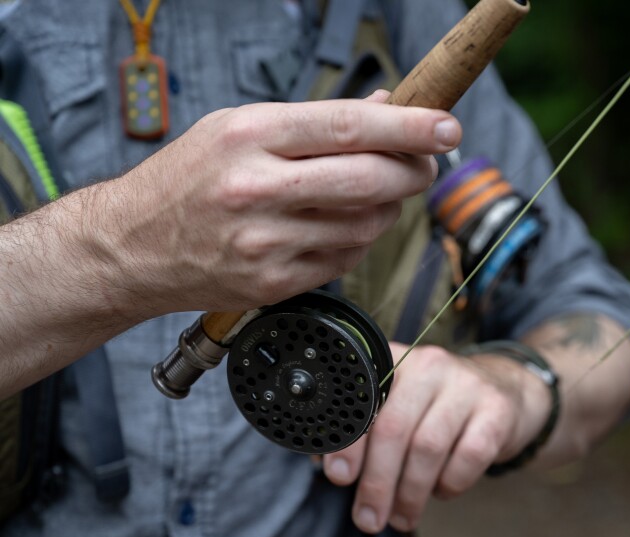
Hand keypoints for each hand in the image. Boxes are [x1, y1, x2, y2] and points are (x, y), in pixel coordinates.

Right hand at [80, 90, 460, 318]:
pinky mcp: (274, 282)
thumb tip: (385, 107)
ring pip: (367, 224)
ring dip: (389, 207)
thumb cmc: (184, 182)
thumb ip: (312, 122)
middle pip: (370, 179)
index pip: (349, 126)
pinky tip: (343, 225)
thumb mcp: (233, 129)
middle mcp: (257, 189)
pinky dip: (359, 239)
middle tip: (425, 163)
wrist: (130, 249)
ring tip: (376, 193)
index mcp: (248, 137)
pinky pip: (346, 259)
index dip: (409, 126)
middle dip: (414, 170)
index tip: (446, 125)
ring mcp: (266, 242)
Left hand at [323, 342, 551, 533]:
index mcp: (395, 361)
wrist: (506, 389)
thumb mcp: (400, 403)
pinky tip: (441, 491)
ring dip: (409, 493)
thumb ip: (366, 428)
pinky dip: (449, 484)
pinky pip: (466, 458)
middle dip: (377, 483)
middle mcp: (429, 365)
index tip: (338, 478)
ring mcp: (466, 385)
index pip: (362, 401)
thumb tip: (328, 466)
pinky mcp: (496, 411)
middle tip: (368, 519)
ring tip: (401, 517)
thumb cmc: (437, 406)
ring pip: (427, 448)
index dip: (347, 443)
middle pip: (394, 429)